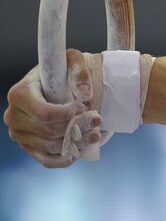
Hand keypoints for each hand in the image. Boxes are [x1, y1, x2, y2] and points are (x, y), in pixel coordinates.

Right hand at [3, 49, 105, 166]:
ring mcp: (18, 133)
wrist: (53, 83)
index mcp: (19, 94)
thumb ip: (79, 70)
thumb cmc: (61, 71)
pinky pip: (43, 159)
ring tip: (94, 134)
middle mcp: (14, 115)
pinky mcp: (27, 145)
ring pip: (48, 146)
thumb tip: (85, 93)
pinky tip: (76, 154)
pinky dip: (61, 160)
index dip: (67, 115)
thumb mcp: (72, 60)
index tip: (84, 108)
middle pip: (47, 132)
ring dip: (74, 143)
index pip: (44, 114)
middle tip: (97, 121)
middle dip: (76, 129)